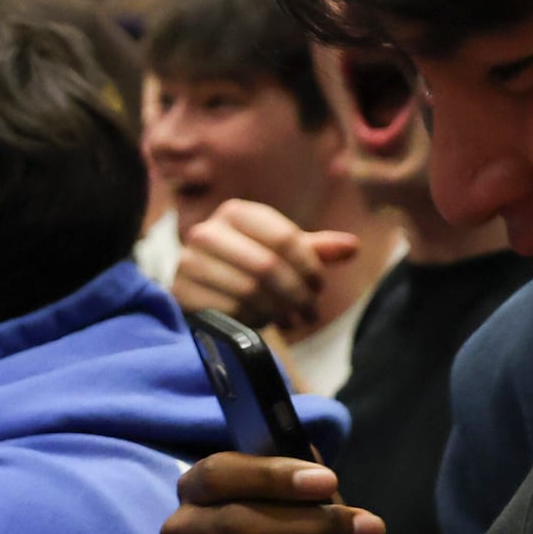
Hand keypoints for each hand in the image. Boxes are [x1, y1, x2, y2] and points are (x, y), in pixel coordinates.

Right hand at [170, 200, 356, 338]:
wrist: (209, 290)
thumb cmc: (255, 267)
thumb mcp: (286, 255)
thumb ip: (317, 249)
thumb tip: (352, 246)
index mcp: (235, 212)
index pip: (285, 238)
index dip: (310, 267)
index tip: (319, 287)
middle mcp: (205, 231)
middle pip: (267, 265)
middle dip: (297, 294)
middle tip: (310, 312)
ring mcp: (188, 262)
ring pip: (249, 290)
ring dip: (278, 310)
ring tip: (291, 319)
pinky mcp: (180, 291)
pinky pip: (227, 309)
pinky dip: (251, 320)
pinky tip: (261, 321)